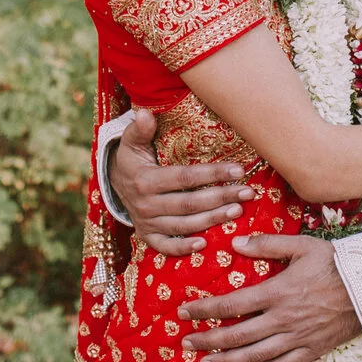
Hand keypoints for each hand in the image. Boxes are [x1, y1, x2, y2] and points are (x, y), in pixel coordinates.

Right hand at [110, 108, 251, 257]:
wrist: (114, 183)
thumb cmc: (132, 158)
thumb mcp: (131, 141)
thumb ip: (139, 128)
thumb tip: (145, 113)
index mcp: (145, 180)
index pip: (185, 178)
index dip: (212, 174)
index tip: (238, 170)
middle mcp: (146, 204)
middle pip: (189, 203)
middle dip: (221, 197)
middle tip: (247, 192)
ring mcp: (147, 222)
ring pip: (184, 225)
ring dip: (212, 220)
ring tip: (237, 211)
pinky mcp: (147, 236)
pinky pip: (166, 246)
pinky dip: (183, 248)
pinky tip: (205, 245)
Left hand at [177, 233, 360, 361]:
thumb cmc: (335, 263)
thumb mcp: (302, 246)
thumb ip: (266, 245)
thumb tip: (235, 243)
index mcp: (278, 291)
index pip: (232, 305)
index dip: (205, 310)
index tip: (184, 313)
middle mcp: (283, 319)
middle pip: (237, 335)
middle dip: (208, 340)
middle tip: (186, 343)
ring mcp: (296, 339)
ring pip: (254, 356)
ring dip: (226, 361)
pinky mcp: (309, 351)